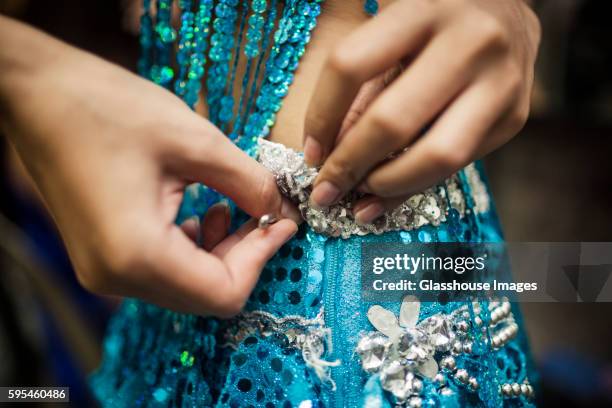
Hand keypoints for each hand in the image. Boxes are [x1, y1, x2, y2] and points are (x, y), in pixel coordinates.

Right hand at [0, 16, 299, 316]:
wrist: (37, 94)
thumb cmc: (108, 108)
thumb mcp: (196, 141)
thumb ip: (250, 183)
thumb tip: (282, 209)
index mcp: (137, 255)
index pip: (224, 293)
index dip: (263, 258)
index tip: (285, 221)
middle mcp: (117, 278)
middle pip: (206, 295)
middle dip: (245, 255)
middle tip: (266, 211)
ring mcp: (104, 271)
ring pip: (186, 285)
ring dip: (220, 252)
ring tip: (226, 205)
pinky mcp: (102, 257)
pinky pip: (162, 271)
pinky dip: (193, 249)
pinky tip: (200, 211)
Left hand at [303, 0, 540, 222]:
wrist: (508, 12)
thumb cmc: (433, 21)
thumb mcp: (390, 28)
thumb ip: (362, 82)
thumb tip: (330, 154)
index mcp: (422, 7)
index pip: (351, 67)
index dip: (321, 117)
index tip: (311, 152)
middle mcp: (470, 42)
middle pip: (393, 122)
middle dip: (349, 166)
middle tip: (326, 191)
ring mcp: (501, 82)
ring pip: (436, 156)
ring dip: (387, 186)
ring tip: (359, 195)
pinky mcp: (515, 116)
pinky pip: (458, 166)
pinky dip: (416, 187)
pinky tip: (388, 194)